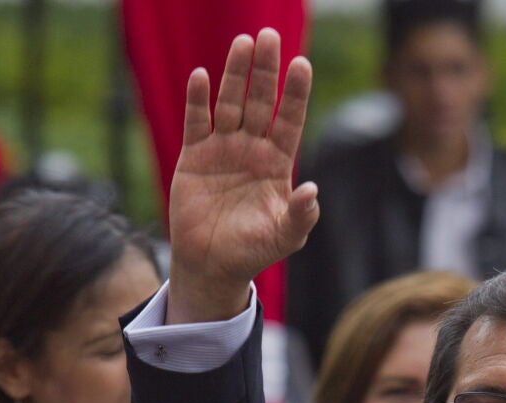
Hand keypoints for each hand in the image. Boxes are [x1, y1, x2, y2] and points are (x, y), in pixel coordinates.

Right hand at [166, 29, 318, 323]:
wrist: (212, 264)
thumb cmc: (254, 250)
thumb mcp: (285, 237)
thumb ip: (300, 215)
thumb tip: (312, 190)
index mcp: (278, 162)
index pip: (290, 120)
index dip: (295, 93)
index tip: (302, 65)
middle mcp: (252, 148)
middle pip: (261, 101)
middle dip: (266, 70)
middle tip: (270, 35)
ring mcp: (223, 148)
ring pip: (231, 103)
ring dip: (236, 74)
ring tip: (243, 43)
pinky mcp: (194, 156)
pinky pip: (197, 122)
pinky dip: (198, 100)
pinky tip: (201, 76)